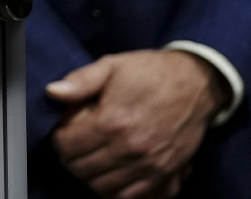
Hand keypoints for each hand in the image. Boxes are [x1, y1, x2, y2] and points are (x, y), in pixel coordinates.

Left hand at [45, 49, 227, 198]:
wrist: (197, 83)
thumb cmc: (154, 73)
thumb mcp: (113, 65)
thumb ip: (81, 80)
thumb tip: (54, 92)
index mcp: (112, 121)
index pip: (68, 146)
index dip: (59, 139)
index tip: (63, 131)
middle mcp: (130, 148)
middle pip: (82, 170)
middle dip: (71, 159)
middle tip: (73, 147)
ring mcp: (149, 165)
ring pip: (103, 189)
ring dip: (90, 177)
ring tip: (90, 161)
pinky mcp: (165, 174)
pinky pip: (132, 197)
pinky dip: (116, 192)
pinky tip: (112, 177)